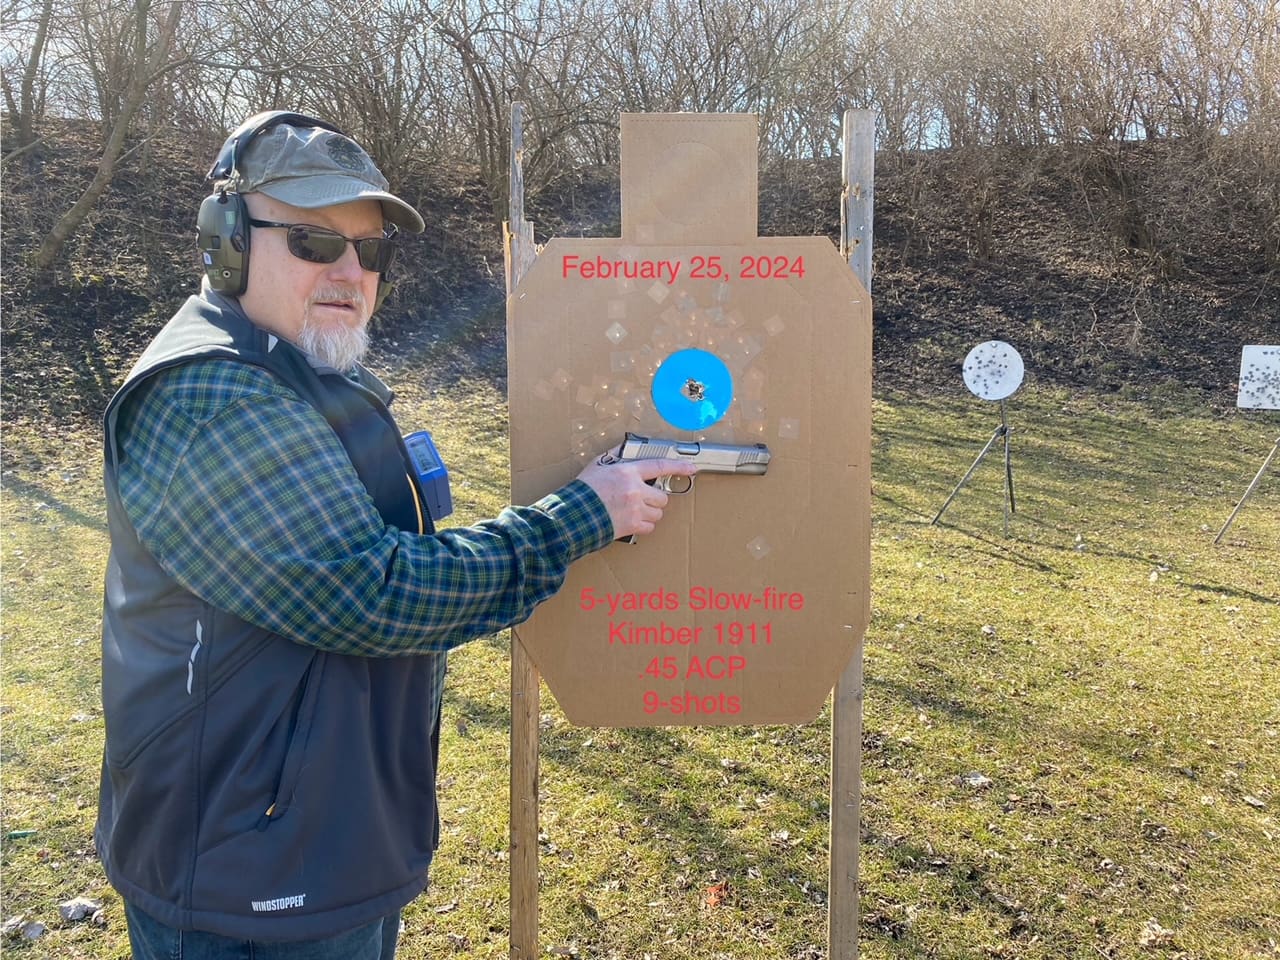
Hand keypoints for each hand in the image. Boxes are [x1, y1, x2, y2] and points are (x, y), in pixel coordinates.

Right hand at [576, 453, 697, 539]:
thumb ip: (615, 456)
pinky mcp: (633, 525)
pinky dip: (643, 526)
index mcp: (628, 472)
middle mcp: (635, 490)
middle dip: (654, 499)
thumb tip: (627, 447)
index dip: (678, 467)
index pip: (659, 466)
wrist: (573, 515)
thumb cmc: (583, 491)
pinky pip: (650, 527)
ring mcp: (636, 509)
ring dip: (649, 513)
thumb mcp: (597, 466)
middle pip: (662, 496)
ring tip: (634, 512)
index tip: (691, 468)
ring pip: (658, 513)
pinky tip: (630, 522)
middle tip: (641, 500)